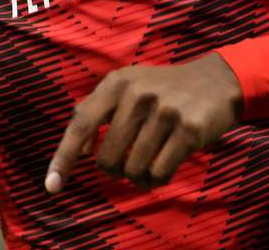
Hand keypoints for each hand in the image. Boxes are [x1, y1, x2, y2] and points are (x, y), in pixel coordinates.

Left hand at [46, 54, 243, 192]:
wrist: (216, 81)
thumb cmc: (163, 90)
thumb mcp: (128, 85)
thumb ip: (97, 109)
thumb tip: (78, 151)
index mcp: (117, 83)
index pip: (81, 124)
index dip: (64, 158)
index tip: (52, 186)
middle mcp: (138, 95)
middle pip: (107, 159)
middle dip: (115, 170)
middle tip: (127, 163)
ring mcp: (164, 112)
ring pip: (133, 170)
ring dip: (139, 177)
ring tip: (150, 164)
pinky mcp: (188, 130)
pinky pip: (158, 174)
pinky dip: (157, 180)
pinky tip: (165, 167)